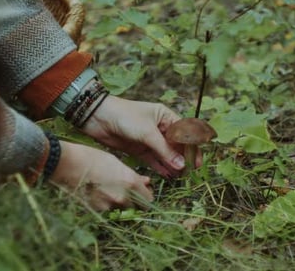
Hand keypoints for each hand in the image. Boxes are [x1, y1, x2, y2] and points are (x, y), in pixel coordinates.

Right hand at [49, 140, 152, 210]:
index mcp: (130, 182)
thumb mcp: (116, 162)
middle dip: (135, 202)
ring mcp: (109, 205)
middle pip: (137, 207)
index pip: (148, 200)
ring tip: (109, 191)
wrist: (67, 164)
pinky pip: (107, 211)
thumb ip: (134, 175)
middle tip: (128, 193)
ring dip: (120, 204)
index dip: (147, 197)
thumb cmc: (92, 158)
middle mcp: (123, 196)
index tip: (144, 193)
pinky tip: (98, 194)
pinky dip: (106, 205)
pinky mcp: (96, 210)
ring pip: (121, 210)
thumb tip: (146, 182)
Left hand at [82, 96, 199, 176]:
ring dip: (172, 165)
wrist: (98, 117)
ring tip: (180, 177)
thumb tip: (182, 165)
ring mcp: (149, 140)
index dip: (191, 148)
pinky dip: (161, 167)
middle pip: (176, 146)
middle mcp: (160, 128)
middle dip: (183, 159)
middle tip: (189, 173)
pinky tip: (168, 176)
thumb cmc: (125, 116)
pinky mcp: (139, 149)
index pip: (185, 134)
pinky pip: (154, 160)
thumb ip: (164, 149)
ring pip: (165, 155)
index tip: (196, 163)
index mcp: (166, 117)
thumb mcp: (147, 132)